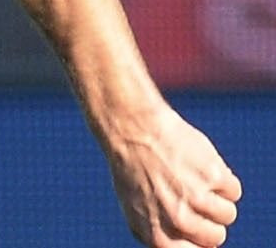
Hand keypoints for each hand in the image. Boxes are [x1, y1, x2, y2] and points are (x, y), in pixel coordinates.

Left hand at [107, 104, 240, 246]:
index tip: (193, 221)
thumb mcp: (136, 210)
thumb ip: (162, 235)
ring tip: (191, 178)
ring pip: (227, 214)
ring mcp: (196, 197)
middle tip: (187, 193)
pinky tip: (198, 165)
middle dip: (207, 217)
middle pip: (217, 236)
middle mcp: (178, 220)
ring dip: (216, 197)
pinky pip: (234, 191)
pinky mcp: (212, 176)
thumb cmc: (133, 168)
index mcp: (158, 235)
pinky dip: (222, 178)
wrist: (131, 127)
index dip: (198, 238)